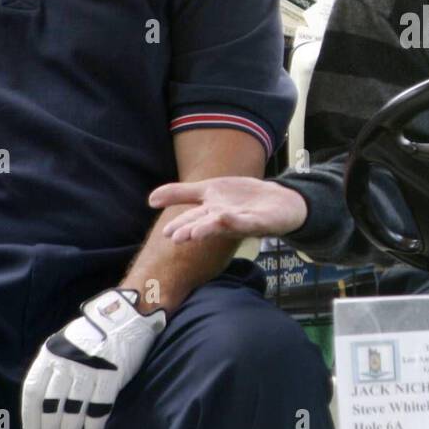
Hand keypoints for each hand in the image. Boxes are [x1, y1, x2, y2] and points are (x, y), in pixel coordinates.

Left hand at [21, 288, 164, 428]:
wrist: (126, 316)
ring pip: (74, 408)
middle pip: (52, 404)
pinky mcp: (111, 374)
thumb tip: (45, 398)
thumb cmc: (93, 333)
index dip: (31, 416)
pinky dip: (95, 423)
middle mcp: (67, 362)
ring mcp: (89, 369)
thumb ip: (54, 366)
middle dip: (50, 427)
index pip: (33, 391)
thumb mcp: (64, 343)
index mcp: (51, 354)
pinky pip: (100, 405)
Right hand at [149, 176, 308, 244]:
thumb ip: (180, 194)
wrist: (278, 201)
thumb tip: (150, 200)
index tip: (165, 233)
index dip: (180, 225)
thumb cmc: (240, 198)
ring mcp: (243, 220)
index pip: (192, 218)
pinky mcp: (261, 221)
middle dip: (192, 231)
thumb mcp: (207, 190)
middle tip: (177, 238)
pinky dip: (238, 220)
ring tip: (195, 232)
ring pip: (225, 225)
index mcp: (210, 213)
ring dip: (210, 228)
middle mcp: (224, 220)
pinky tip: (226, 216)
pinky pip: (249, 221)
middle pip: (206, 225)